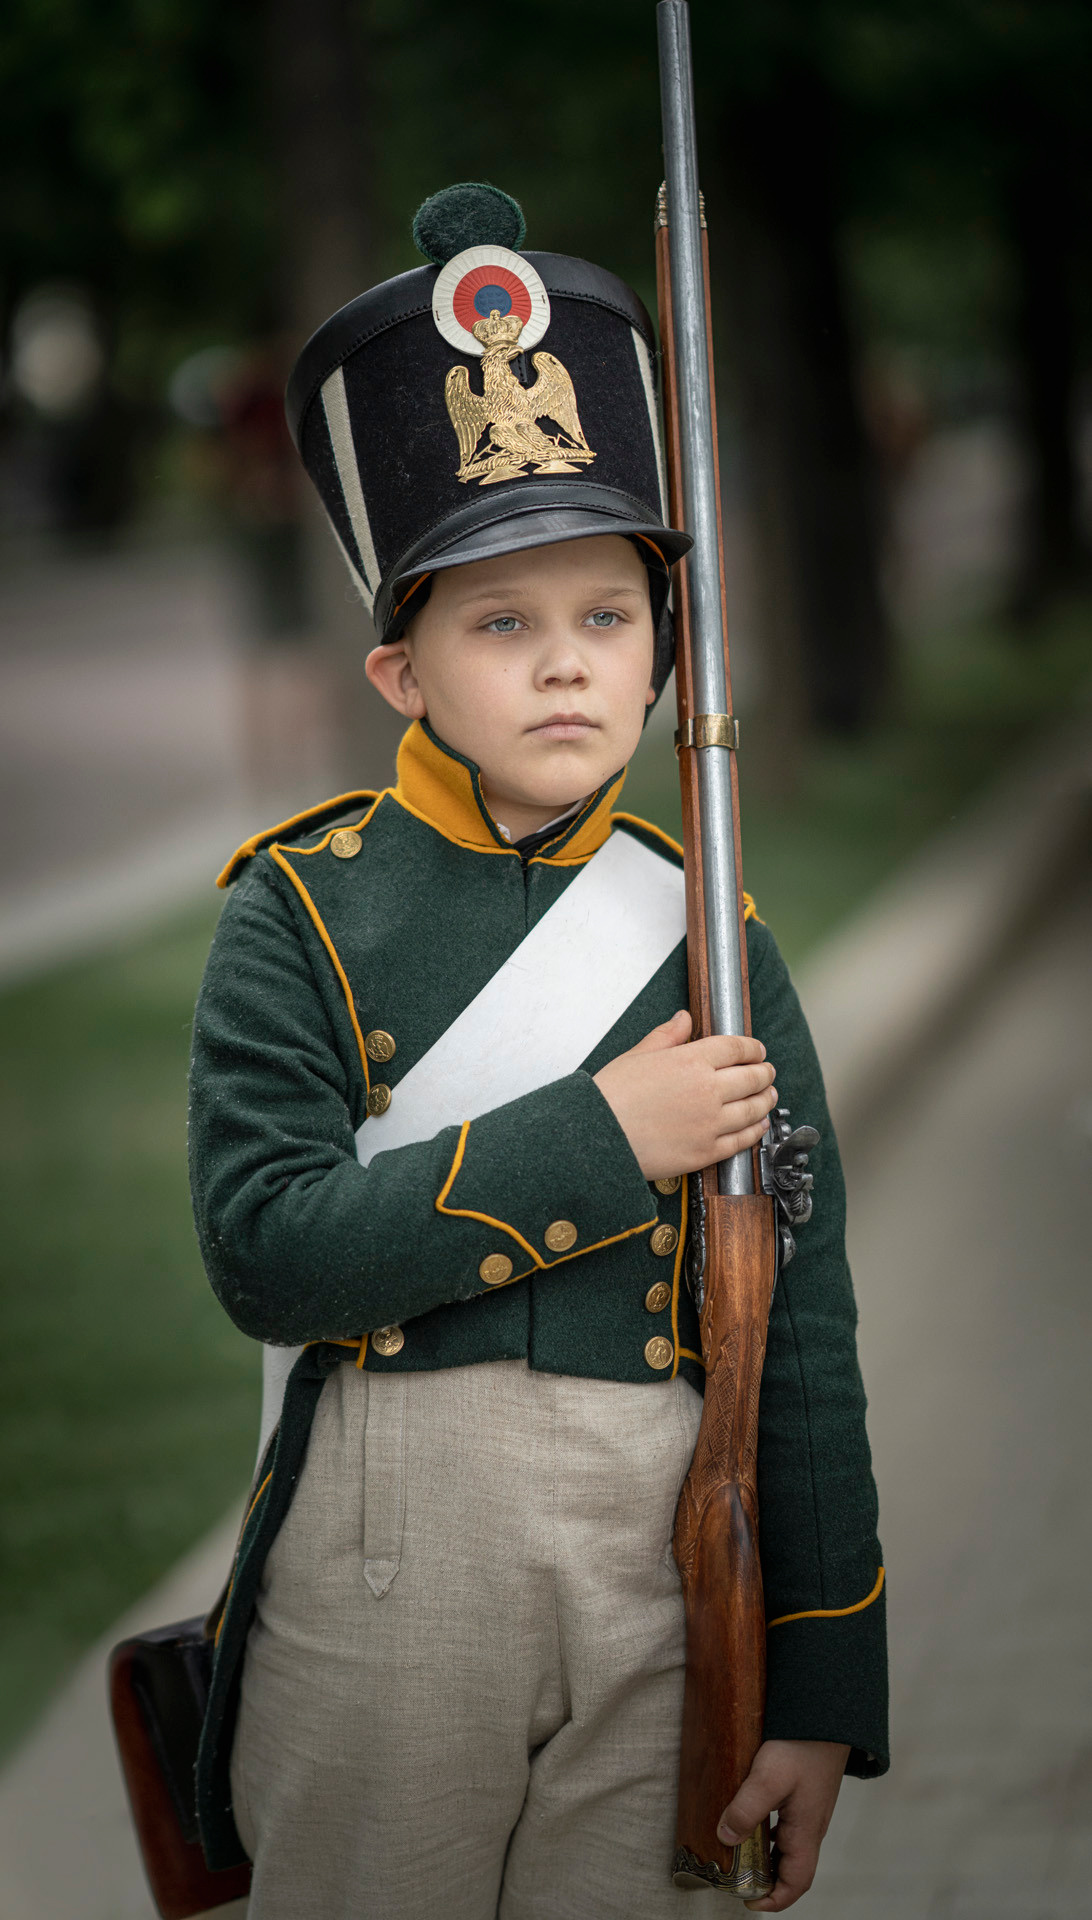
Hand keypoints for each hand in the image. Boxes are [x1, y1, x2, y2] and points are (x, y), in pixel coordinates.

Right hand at [592, 1009, 777, 1180]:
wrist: (598, 1137)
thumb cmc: (611, 1096)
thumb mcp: (638, 1054)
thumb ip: (668, 1035)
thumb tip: (683, 1019)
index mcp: (691, 1060)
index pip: (737, 1048)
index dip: (753, 1048)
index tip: (757, 1050)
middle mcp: (707, 1090)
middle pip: (752, 1077)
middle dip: (765, 1073)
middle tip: (768, 1072)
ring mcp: (710, 1122)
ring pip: (753, 1109)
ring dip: (766, 1100)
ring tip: (769, 1097)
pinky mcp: (706, 1151)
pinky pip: (742, 1140)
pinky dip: (756, 1131)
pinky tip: (758, 1126)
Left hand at [717, 1739, 850, 1910]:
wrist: (827, 1714)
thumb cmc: (802, 1746)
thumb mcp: (768, 1778)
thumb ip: (745, 1809)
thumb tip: (725, 1839)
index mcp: (806, 1832)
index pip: (796, 1883)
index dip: (775, 1900)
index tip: (749, 1901)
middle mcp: (811, 1827)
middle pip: (792, 1869)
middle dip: (766, 1880)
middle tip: (738, 1878)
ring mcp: (810, 1811)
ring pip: (789, 1847)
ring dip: (766, 1857)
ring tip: (739, 1852)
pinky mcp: (805, 1795)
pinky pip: (787, 1827)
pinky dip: (768, 1833)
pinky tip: (752, 1819)